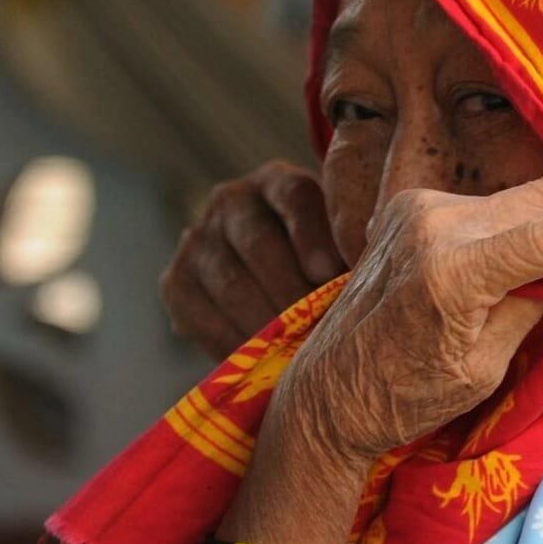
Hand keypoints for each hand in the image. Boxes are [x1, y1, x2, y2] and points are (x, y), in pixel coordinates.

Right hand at [159, 161, 342, 359]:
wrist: (271, 277)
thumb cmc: (323, 259)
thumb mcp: (338, 242)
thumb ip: (350, 251)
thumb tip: (366, 281)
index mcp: (279, 181)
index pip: (294, 197)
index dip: (312, 235)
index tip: (329, 273)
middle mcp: (232, 201)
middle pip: (259, 243)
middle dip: (292, 292)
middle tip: (317, 329)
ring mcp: (198, 239)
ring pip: (230, 282)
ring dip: (266, 323)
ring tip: (295, 354)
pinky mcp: (175, 281)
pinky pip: (200, 315)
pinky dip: (233, 343)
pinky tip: (260, 362)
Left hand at [217, 176, 542, 543]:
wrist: (332, 389)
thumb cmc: (408, 395)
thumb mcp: (485, 365)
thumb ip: (533, 306)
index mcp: (451, 272)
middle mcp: (433, 224)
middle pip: (541, 200)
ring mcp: (417, 208)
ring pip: (517, 198)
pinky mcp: (410, 206)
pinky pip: (487, 204)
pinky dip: (519, 221)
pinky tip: (533, 249)